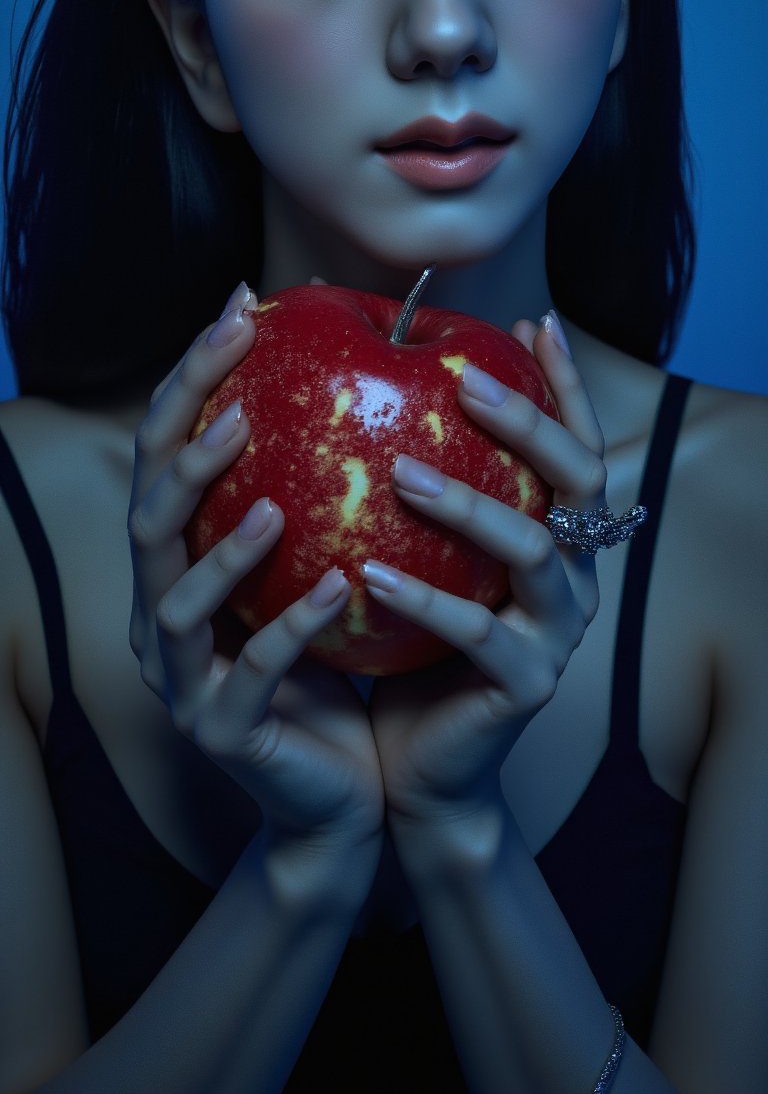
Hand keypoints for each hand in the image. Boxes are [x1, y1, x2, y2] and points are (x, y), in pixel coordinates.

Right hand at [128, 282, 384, 852]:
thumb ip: (317, 490)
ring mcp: (185, 678)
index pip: (166, 456)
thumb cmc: (336, 669)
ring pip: (177, 599)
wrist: (343, 801)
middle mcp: (163, 615)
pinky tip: (336, 587)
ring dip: (222, 543)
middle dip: (186, 445)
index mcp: (181, 564)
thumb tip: (366, 373)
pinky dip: (291, 627)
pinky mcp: (224, 734)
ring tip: (269, 497)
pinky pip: (253, 676)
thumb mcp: (320, 566)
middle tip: (239, 390)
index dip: (192, 380)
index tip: (239, 307)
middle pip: (148, 516)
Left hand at [364, 315, 604, 828]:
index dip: (564, 383)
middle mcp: (576, 576)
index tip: (530, 320)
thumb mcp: (421, 557)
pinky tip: (369, 571)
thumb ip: (420, 484)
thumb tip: (370, 384)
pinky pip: (478, 634)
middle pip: (578, 480)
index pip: (578, 444)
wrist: (420, 772)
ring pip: (533, 550)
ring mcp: (559, 634)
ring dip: (467, 503)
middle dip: (528, 421)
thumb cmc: (410, 648)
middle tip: (464, 381)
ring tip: (400, 472)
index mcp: (560, 537)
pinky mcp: (527, 686)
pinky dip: (425, 598)